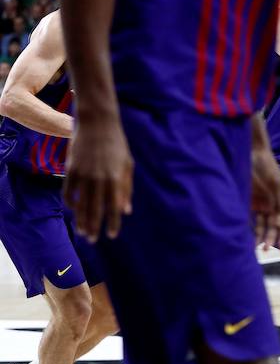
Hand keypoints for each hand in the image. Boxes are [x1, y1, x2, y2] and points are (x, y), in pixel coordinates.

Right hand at [63, 117, 132, 241]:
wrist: (97, 123)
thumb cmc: (117, 145)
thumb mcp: (127, 165)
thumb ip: (127, 189)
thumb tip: (126, 211)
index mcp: (116, 179)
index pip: (114, 208)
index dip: (113, 223)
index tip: (112, 236)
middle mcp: (99, 179)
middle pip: (95, 210)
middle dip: (93, 227)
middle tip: (92, 240)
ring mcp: (84, 174)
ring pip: (80, 204)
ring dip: (80, 220)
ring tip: (82, 231)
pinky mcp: (71, 169)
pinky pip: (68, 192)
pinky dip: (70, 203)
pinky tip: (73, 209)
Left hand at [251, 147, 279, 250]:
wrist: (250, 153)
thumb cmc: (266, 166)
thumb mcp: (275, 183)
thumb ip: (279, 202)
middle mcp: (273, 204)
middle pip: (274, 226)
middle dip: (272, 238)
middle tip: (267, 249)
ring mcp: (261, 203)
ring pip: (263, 225)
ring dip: (261, 236)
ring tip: (256, 247)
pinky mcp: (250, 202)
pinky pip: (252, 219)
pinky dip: (251, 228)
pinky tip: (248, 238)